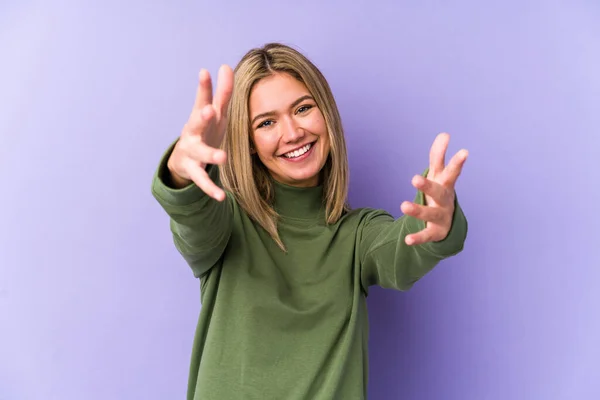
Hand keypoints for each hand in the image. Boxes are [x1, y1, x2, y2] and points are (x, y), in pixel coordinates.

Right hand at [167, 65, 233, 200]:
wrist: (182, 161)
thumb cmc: (203, 132)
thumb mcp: (214, 113)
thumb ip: (222, 92)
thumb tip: (226, 65)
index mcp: (201, 118)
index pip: (204, 99)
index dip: (205, 87)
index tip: (205, 71)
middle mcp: (193, 132)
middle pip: (196, 123)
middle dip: (202, 117)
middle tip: (209, 110)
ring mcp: (191, 152)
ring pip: (201, 153)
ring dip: (211, 154)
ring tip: (222, 158)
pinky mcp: (193, 170)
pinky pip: (203, 180)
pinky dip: (211, 189)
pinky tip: (222, 196)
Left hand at [401, 133, 467, 245]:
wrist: (447, 223)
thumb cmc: (440, 192)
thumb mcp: (438, 175)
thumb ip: (438, 156)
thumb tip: (444, 133)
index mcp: (445, 184)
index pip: (450, 171)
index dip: (457, 162)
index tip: (464, 152)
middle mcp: (445, 200)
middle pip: (438, 192)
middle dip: (428, 186)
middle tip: (414, 179)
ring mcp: (441, 216)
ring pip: (430, 213)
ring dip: (417, 210)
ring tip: (403, 205)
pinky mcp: (435, 231)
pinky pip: (426, 235)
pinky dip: (418, 238)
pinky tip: (407, 240)